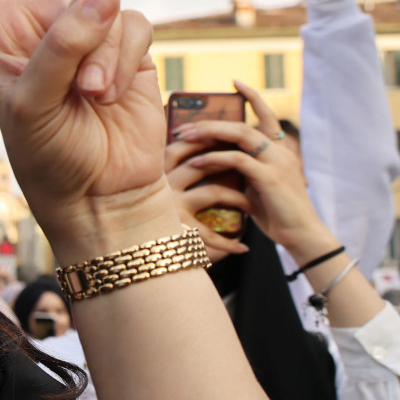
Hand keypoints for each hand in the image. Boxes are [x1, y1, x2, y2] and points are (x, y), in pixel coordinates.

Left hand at [0, 0, 174, 264]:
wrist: (101, 195)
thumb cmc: (47, 157)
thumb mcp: (32, 105)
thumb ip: (62, 46)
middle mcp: (42, 25)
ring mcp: (88, 33)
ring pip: (104, 0)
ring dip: (100, 47)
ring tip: (90, 94)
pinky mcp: (129, 47)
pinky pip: (135, 23)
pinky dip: (126, 56)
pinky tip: (113, 92)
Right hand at [164, 137, 250, 261]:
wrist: (147, 260)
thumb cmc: (158, 223)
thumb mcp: (160, 192)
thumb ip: (175, 173)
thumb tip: (205, 146)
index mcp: (153, 174)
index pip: (179, 147)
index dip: (204, 141)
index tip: (227, 139)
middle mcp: (158, 187)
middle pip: (199, 164)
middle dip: (229, 164)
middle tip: (251, 166)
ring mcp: (168, 208)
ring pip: (212, 191)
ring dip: (239, 198)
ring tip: (253, 205)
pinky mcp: (177, 231)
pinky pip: (210, 233)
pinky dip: (229, 242)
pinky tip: (242, 247)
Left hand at [176, 82, 335, 261]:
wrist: (301, 235)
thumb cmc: (277, 213)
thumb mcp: (258, 186)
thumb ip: (243, 170)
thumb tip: (212, 160)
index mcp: (281, 150)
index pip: (268, 115)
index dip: (253, 97)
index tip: (235, 83)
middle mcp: (281, 151)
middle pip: (243, 124)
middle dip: (211, 122)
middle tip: (183, 126)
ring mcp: (277, 162)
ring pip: (240, 134)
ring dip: (208, 133)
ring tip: (183, 137)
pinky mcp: (270, 177)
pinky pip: (237, 159)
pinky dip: (213, 158)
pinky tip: (195, 162)